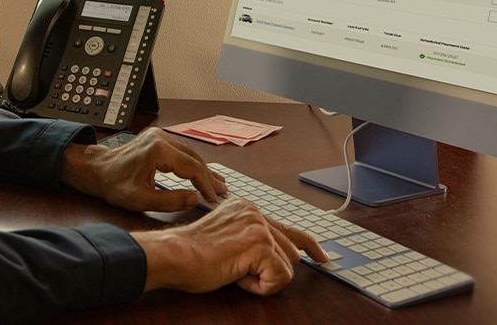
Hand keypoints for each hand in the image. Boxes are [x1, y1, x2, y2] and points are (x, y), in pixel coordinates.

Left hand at [58, 127, 226, 211]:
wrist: (97, 170)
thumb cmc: (114, 185)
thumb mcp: (141, 200)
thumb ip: (169, 201)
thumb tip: (193, 198)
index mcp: (158, 151)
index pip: (192, 168)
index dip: (206, 184)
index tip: (214, 198)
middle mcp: (161, 138)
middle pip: (194, 158)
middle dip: (209, 177)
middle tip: (223, 192)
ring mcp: (159, 136)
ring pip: (189, 154)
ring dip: (203, 169)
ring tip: (217, 183)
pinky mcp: (157, 138)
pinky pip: (181, 151)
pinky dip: (192, 163)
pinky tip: (200, 171)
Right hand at [132, 197, 328, 295]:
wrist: (174, 255)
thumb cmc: (192, 254)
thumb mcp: (226, 239)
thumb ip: (250, 239)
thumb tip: (277, 254)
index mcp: (247, 209)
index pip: (288, 228)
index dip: (309, 246)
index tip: (322, 257)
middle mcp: (255, 212)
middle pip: (291, 253)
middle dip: (271, 271)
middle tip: (239, 273)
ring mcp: (258, 226)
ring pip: (286, 267)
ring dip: (262, 279)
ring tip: (234, 271)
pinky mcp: (259, 244)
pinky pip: (279, 278)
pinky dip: (259, 287)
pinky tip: (236, 276)